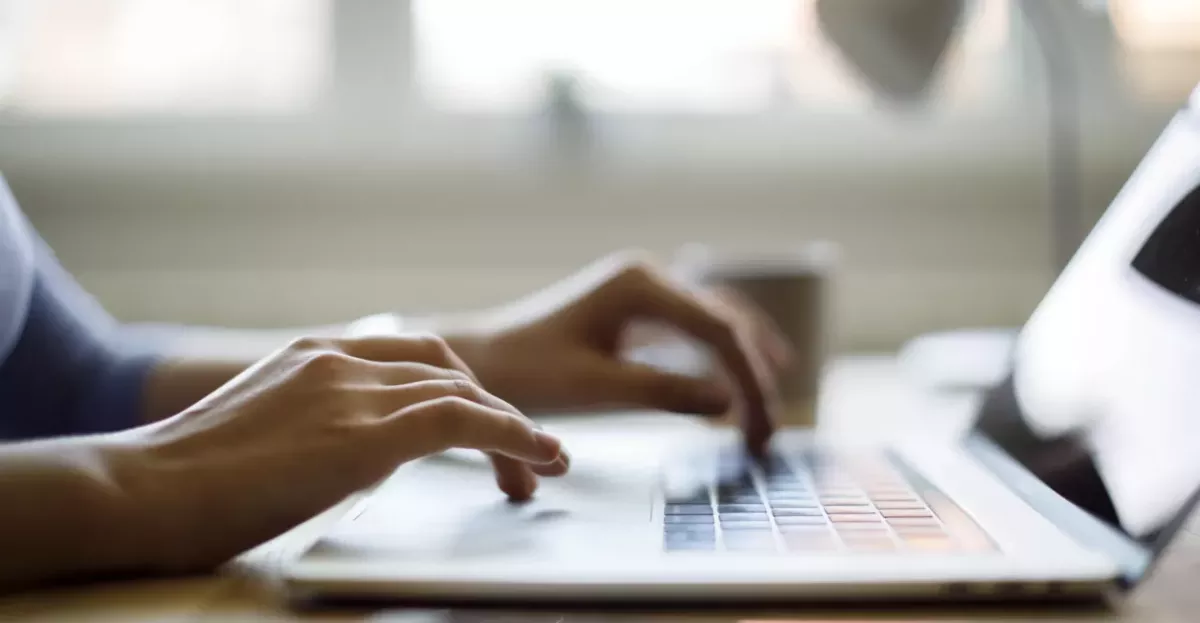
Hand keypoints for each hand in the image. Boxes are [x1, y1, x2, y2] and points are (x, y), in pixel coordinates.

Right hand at [107, 335, 565, 571]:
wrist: (138, 492)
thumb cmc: (183, 483)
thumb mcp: (261, 434)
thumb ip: (314, 426)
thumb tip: (352, 454)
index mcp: (313, 355)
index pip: (412, 357)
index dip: (461, 389)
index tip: (484, 426)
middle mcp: (338, 360)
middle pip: (446, 369)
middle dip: (492, 408)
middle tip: (522, 457)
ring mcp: (349, 391)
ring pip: (464, 393)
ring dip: (513, 431)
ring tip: (543, 467)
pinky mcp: (362, 434)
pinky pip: (462, 422)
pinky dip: (512, 436)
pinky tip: (538, 457)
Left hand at [447, 252, 788, 452]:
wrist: (481, 360)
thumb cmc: (527, 372)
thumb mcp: (596, 388)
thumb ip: (663, 392)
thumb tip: (728, 404)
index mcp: (639, 284)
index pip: (719, 331)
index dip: (750, 381)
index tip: (761, 431)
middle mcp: (646, 276)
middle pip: (725, 322)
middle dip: (754, 376)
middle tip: (770, 432)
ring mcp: (642, 289)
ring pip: (716, 320)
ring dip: (745, 362)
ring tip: (773, 405)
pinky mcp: (635, 308)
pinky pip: (695, 326)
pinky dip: (722, 355)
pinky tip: (741, 378)